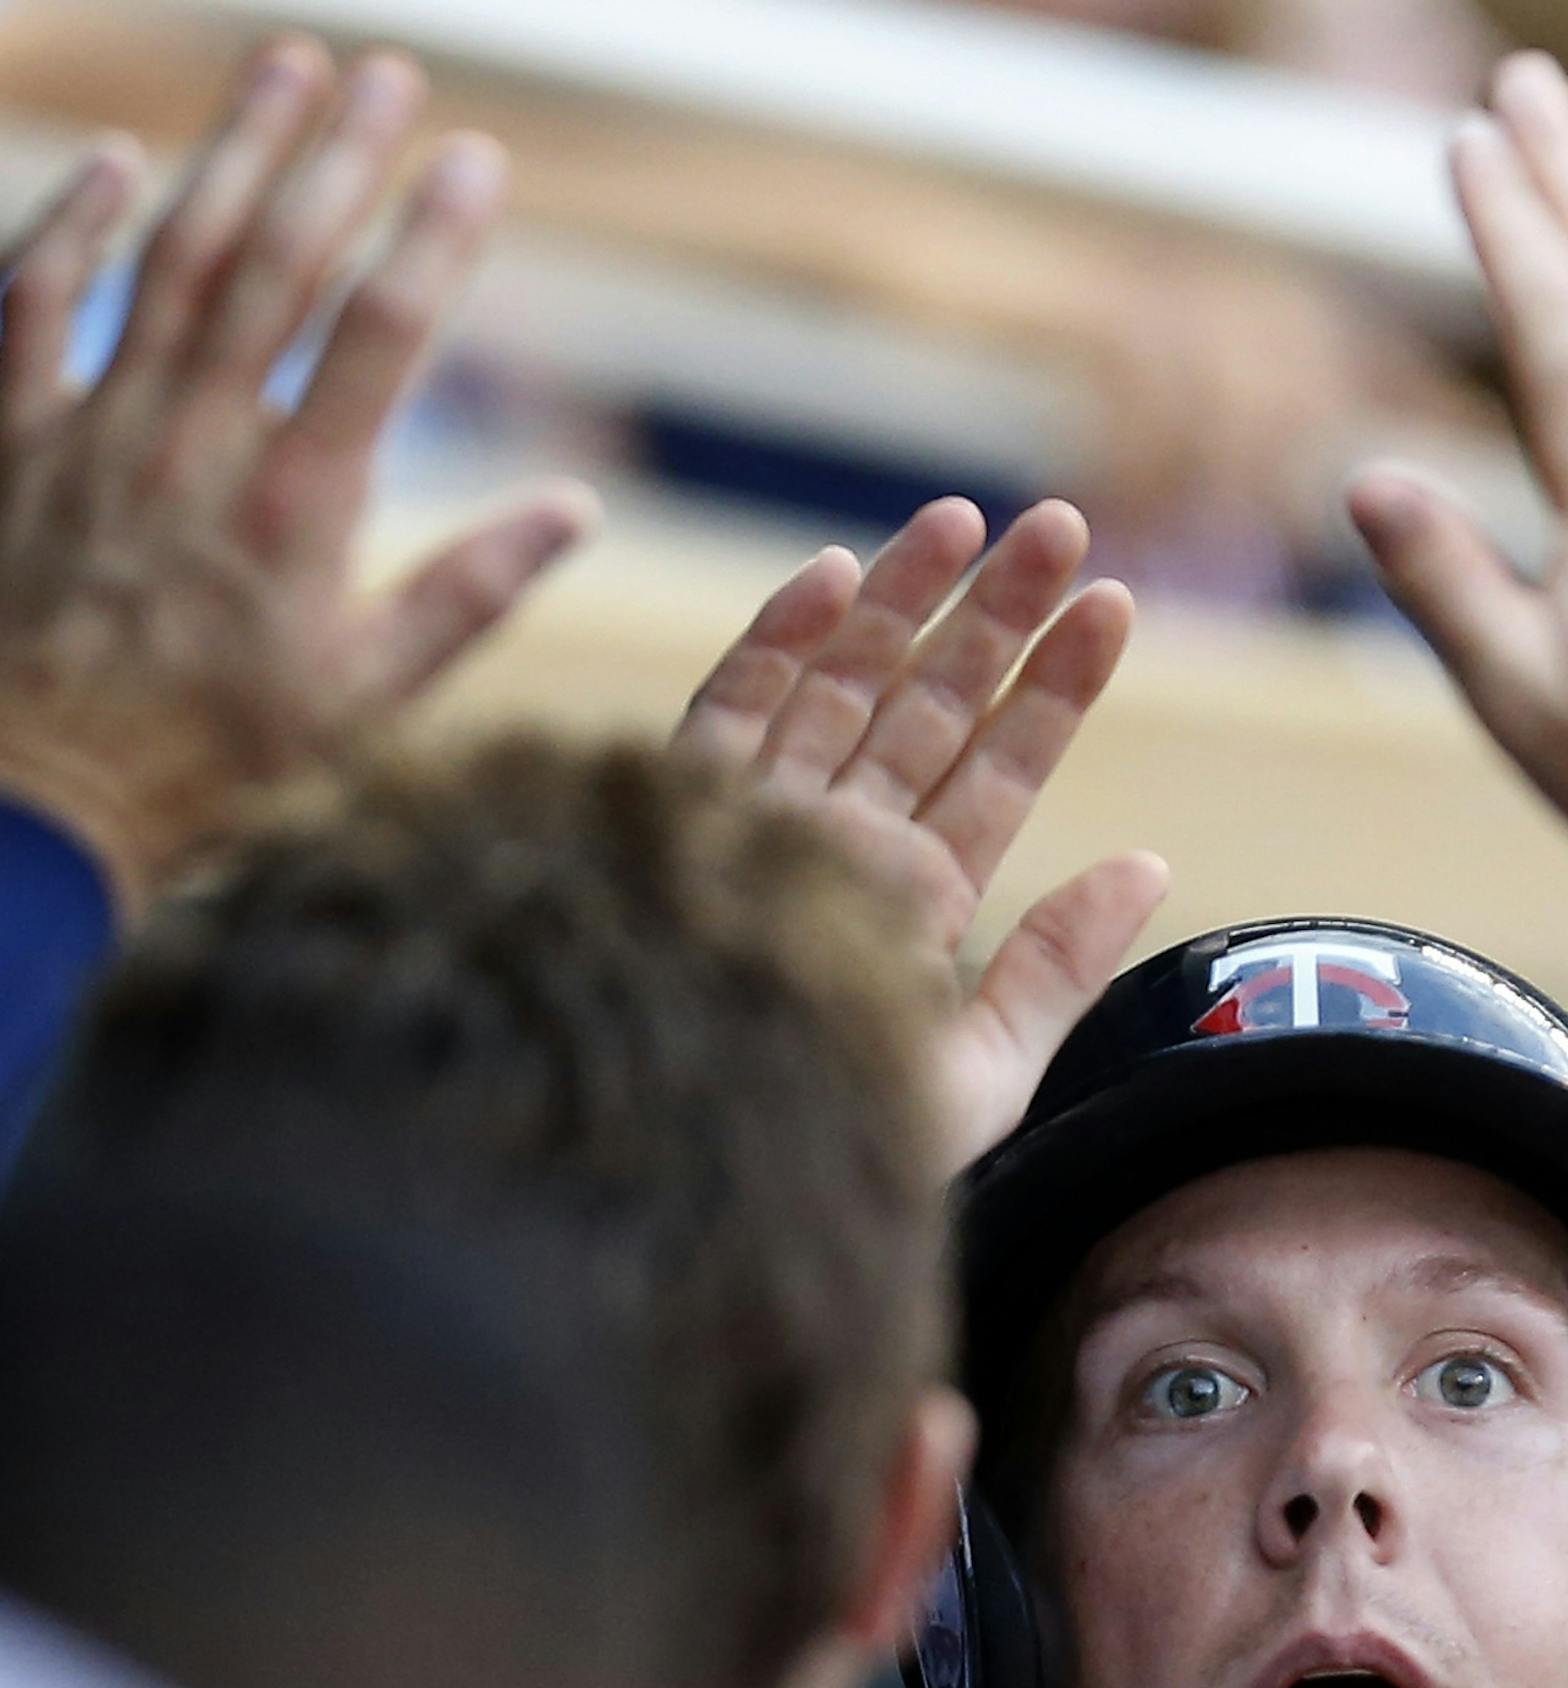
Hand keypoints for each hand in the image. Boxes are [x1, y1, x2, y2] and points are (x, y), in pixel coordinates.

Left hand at [0, 39, 592, 912]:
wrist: (43, 797)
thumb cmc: (221, 757)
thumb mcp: (368, 700)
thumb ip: (469, 595)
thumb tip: (574, 509)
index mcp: (297, 508)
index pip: (378, 337)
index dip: (430, 237)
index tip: (475, 157)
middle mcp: (195, 445)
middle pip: (273, 264)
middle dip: (337, 158)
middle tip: (390, 73)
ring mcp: (95, 430)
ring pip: (165, 258)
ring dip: (228, 154)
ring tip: (284, 66)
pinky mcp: (11, 438)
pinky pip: (28, 302)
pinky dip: (70, 224)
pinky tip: (118, 159)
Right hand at [677, 496, 1166, 1172]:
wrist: (704, 1188)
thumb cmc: (839, 1155)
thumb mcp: (980, 1077)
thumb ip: (1058, 970)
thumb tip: (1150, 863)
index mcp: (911, 905)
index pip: (997, 775)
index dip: (1055, 689)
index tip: (1115, 604)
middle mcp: (838, 852)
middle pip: (926, 712)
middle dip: (993, 618)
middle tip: (1061, 524)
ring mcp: (758, 829)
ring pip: (836, 690)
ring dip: (899, 602)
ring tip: (967, 518)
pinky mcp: (676, 823)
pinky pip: (724, 718)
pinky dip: (773, 647)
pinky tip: (831, 574)